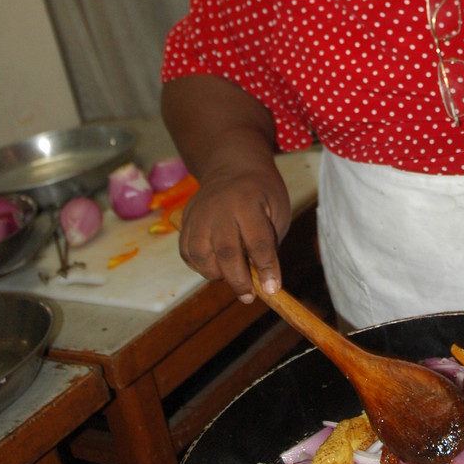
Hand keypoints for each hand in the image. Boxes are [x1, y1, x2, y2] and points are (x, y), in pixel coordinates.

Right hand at [177, 162, 291, 302]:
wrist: (231, 167)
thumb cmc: (261, 194)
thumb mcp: (277, 210)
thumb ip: (269, 244)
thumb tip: (263, 281)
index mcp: (248, 202)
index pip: (258, 241)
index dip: (266, 268)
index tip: (273, 289)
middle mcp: (219, 209)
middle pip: (227, 252)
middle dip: (239, 280)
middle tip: (249, 296)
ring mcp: (198, 215)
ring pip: (202, 256)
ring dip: (218, 275)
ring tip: (232, 276)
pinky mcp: (186, 222)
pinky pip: (188, 254)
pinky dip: (201, 267)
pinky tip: (216, 266)